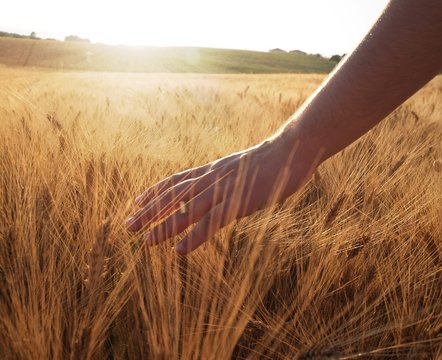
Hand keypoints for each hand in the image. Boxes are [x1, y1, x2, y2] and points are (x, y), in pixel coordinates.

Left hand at [125, 133, 316, 254]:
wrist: (291, 149)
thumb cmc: (272, 160)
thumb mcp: (244, 167)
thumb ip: (229, 177)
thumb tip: (221, 186)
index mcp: (213, 170)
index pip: (178, 181)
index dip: (156, 191)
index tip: (137, 201)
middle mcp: (212, 178)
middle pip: (174, 196)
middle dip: (150, 212)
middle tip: (128, 225)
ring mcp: (224, 190)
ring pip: (187, 210)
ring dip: (165, 226)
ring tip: (145, 241)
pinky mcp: (238, 202)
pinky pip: (212, 221)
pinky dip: (194, 236)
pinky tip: (180, 250)